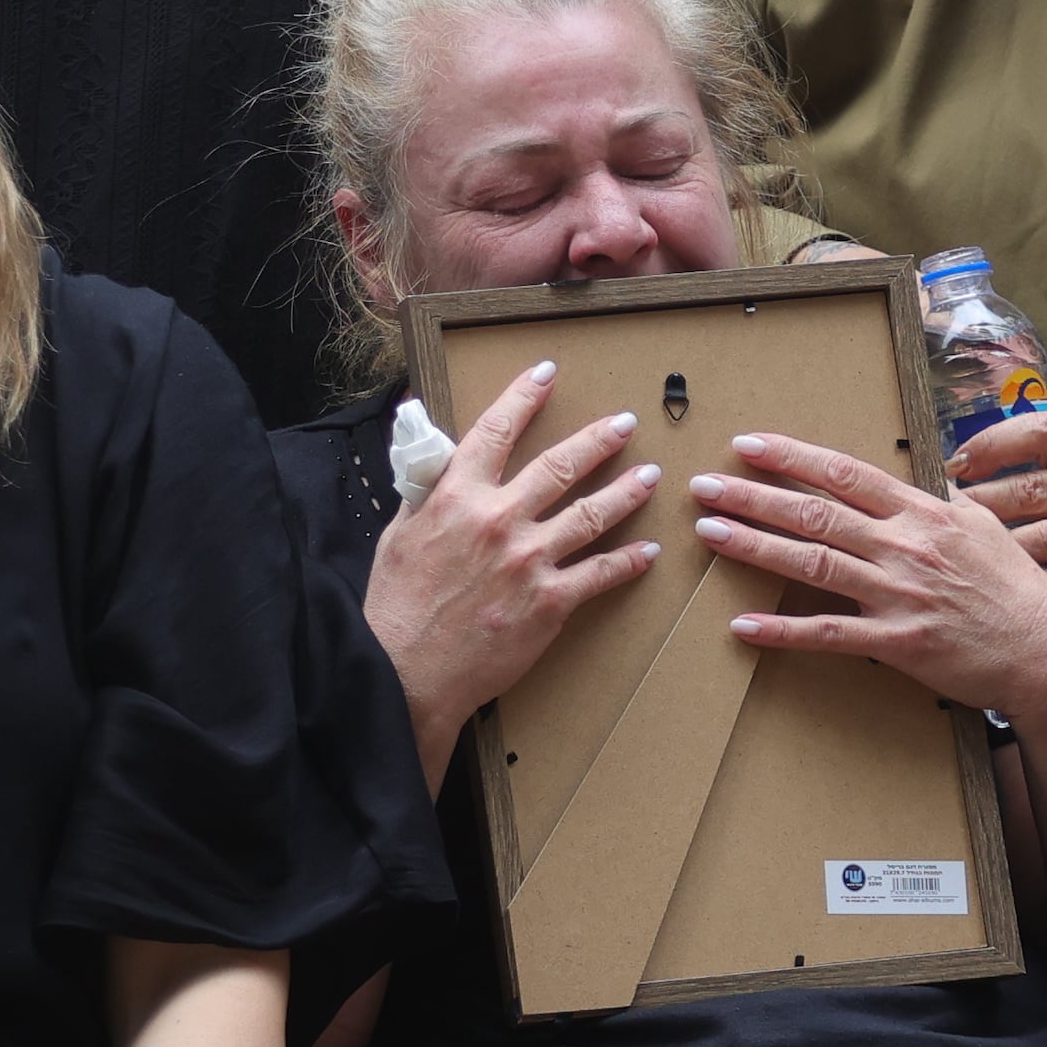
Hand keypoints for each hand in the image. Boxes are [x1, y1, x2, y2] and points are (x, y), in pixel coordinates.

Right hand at [366, 362, 658, 765]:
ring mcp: (528, 559)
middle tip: (625, 424)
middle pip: (560, 465)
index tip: (547, 374)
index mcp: (456, 497)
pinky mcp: (549, 601)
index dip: (524, 396)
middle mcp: (498, 519)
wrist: (406, 671)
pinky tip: (646, 551)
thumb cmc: (397, 607)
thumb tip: (434, 462)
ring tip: (649, 477)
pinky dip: (628, 561)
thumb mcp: (398, 535)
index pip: (496, 431)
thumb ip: (425, 494)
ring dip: (626, 491)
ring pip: (591, 513)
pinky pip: (600, 573)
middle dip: (598, 440)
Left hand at [692, 431, 1046, 712]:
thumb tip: (923, 483)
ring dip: (755, 547)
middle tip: (704, 485)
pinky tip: (743, 627)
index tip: (749, 444)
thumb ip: (943, 504)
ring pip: (813, 564)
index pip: (845, 473)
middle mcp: (905, 546)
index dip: (792, 457)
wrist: (1046, 650)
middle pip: (816, 513)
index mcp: (923, 513)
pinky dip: (783, 631)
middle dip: (754, 495)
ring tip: (710, 533)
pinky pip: (829, 634)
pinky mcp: (897, 643)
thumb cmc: (1017, 589)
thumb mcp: (984, 529)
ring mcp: (899, 594)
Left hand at [947, 415, 1046, 615]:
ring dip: (996, 547)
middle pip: (1031, 489)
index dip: (994, 444)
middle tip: (938, 515)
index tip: (958, 460)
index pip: (1041, 432)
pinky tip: (1003, 586)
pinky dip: (1033, 583)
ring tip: (959, 553)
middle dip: (978, 502)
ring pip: (1042, 537)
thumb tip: (991, 452)